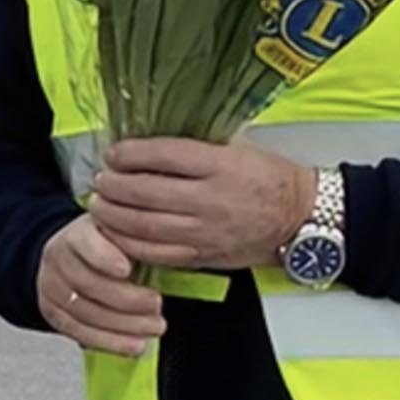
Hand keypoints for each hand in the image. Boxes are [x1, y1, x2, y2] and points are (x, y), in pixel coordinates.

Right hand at [37, 212, 167, 355]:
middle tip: (157, 307)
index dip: (104, 257)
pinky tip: (133, 346)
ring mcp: (51, 286)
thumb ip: (141, 244)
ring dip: (122, 326)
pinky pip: (78, 332)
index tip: (128, 269)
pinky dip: (108, 342)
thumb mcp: (126, 235)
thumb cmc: (111, 246)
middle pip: (88, 283)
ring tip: (153, 328)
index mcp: (78, 233)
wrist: (76, 258)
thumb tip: (178, 256)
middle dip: (126, 300)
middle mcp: (58, 257)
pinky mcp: (52, 312)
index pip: (85, 244)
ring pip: (83, 311)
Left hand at [90, 137, 317, 272]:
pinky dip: (127, 244)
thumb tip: (148, 144)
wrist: (300, 218)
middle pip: (146, 192)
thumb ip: (196, 149)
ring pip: (144, 226)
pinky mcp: (203, 256)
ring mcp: (206, 232)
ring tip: (99, 205)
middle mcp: (212, 199)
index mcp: (222, 165)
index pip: (164, 155)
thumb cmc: (269, 179)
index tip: (113, 153)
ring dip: (113, 215)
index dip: (130, 153)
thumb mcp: (238, 150)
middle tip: (99, 180)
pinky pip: (155, 253)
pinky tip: (114, 234)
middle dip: (113, 185)